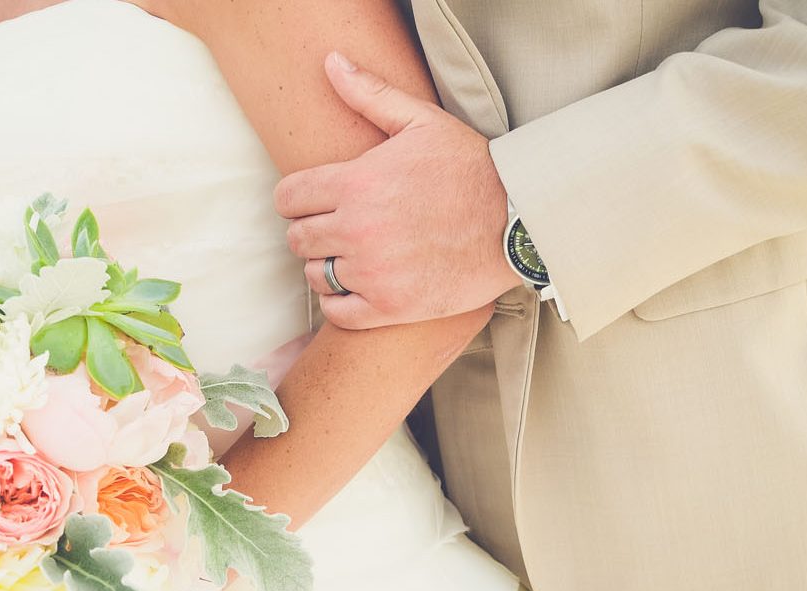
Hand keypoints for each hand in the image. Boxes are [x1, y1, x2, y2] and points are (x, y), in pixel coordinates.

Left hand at [276, 52, 520, 329]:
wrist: (518, 222)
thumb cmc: (471, 168)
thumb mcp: (422, 123)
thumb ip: (370, 94)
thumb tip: (331, 62)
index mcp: (357, 182)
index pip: (287, 198)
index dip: (297, 198)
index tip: (317, 200)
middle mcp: (358, 228)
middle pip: (297, 238)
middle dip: (313, 229)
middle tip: (340, 226)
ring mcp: (374, 271)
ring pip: (315, 274)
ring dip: (327, 265)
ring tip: (354, 254)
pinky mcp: (392, 306)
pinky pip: (337, 312)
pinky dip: (341, 302)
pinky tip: (360, 286)